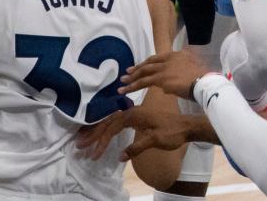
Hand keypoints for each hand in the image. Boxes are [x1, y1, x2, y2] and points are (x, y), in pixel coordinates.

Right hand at [77, 104, 193, 160]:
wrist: (186, 126)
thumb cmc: (173, 132)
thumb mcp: (156, 140)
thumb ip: (137, 147)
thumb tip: (119, 156)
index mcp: (136, 114)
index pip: (112, 126)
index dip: (101, 139)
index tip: (93, 152)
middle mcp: (133, 111)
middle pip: (109, 121)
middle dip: (94, 133)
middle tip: (79, 145)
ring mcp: (136, 114)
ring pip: (113, 121)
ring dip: (99, 131)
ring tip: (86, 141)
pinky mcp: (139, 118)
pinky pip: (119, 122)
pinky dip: (109, 129)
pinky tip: (103, 134)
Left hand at [118, 48, 209, 99]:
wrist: (204, 83)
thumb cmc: (202, 80)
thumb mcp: (192, 70)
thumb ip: (180, 73)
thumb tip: (168, 85)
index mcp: (177, 55)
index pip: (157, 58)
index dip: (147, 63)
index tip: (139, 67)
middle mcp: (169, 59)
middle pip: (149, 64)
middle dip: (136, 69)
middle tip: (126, 73)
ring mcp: (164, 68)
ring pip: (144, 73)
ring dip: (131, 79)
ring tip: (122, 84)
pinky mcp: (161, 79)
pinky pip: (143, 82)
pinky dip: (133, 86)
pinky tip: (126, 91)